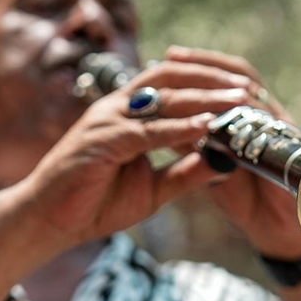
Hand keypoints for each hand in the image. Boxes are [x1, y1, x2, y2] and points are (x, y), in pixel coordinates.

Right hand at [24, 61, 266, 248]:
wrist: (50, 221)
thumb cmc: (96, 202)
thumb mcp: (154, 188)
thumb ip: (186, 172)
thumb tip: (225, 162)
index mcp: (129, 112)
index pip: (175, 83)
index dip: (210, 82)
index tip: (246, 92)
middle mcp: (117, 107)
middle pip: (172, 78)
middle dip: (213, 81)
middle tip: (250, 89)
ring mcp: (107, 120)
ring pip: (163, 98)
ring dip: (203, 98)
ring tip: (237, 102)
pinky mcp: (100, 141)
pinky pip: (146, 131)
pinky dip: (178, 127)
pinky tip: (205, 126)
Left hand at [165, 46, 300, 258]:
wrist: (283, 231)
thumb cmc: (250, 199)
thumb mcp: (216, 167)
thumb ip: (195, 145)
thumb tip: (161, 123)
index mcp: (253, 118)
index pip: (229, 78)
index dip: (201, 64)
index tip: (169, 56)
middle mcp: (270, 117)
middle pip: (239, 75)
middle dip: (204, 63)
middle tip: (172, 56)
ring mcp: (283, 130)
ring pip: (252, 93)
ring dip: (217, 83)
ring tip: (187, 75)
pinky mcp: (291, 150)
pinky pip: (265, 125)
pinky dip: (238, 116)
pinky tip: (211, 113)